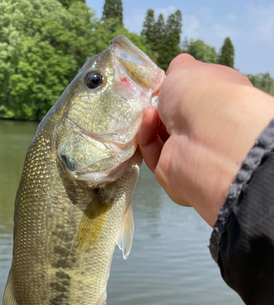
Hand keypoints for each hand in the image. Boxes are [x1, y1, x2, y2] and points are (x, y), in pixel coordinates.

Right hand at [138, 55, 273, 225]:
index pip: (198, 97)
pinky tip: (148, 119)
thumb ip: (177, 69)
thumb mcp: (185, 68)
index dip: (179, 89)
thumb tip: (174, 73)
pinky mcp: (173, 172)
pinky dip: (148, 136)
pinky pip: (154, 154)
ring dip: (152, 122)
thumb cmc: (200, 94)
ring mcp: (193, 153)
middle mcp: (209, 129)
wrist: (205, 136)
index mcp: (221, 103)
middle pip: (177, 120)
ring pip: (163, 138)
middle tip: (149, 98)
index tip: (161, 84)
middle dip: (160, 108)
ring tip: (148, 109)